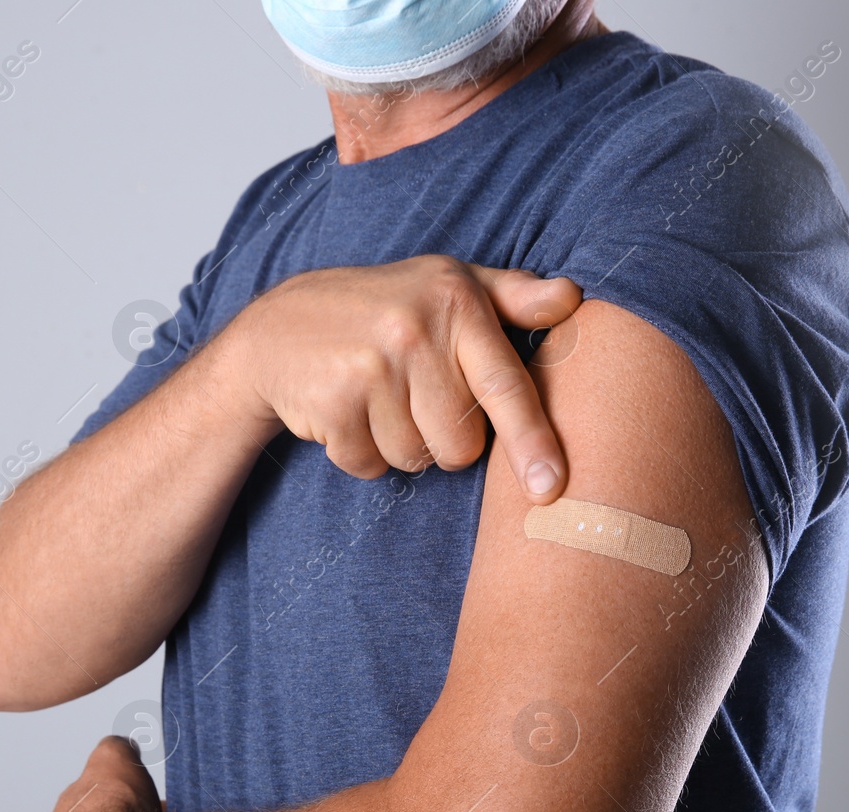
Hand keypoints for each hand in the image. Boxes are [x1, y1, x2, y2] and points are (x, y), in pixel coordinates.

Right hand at [229, 255, 581, 502]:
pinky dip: (360, 452)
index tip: (551, 488)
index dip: (533, 440)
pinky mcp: (333, 402)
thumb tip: (573, 297)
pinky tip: (345, 412)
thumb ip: (513, 296)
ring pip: (416, 459)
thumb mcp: (447, 287)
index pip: (505, 383)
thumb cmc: (383, 310)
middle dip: (442, 439)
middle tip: (413, 398)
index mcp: (455, 298)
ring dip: (398, 445)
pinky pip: (371, 465)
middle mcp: (414, 329)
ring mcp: (370, 365)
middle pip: (462, 444)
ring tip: (375, 400)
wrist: (276, 329)